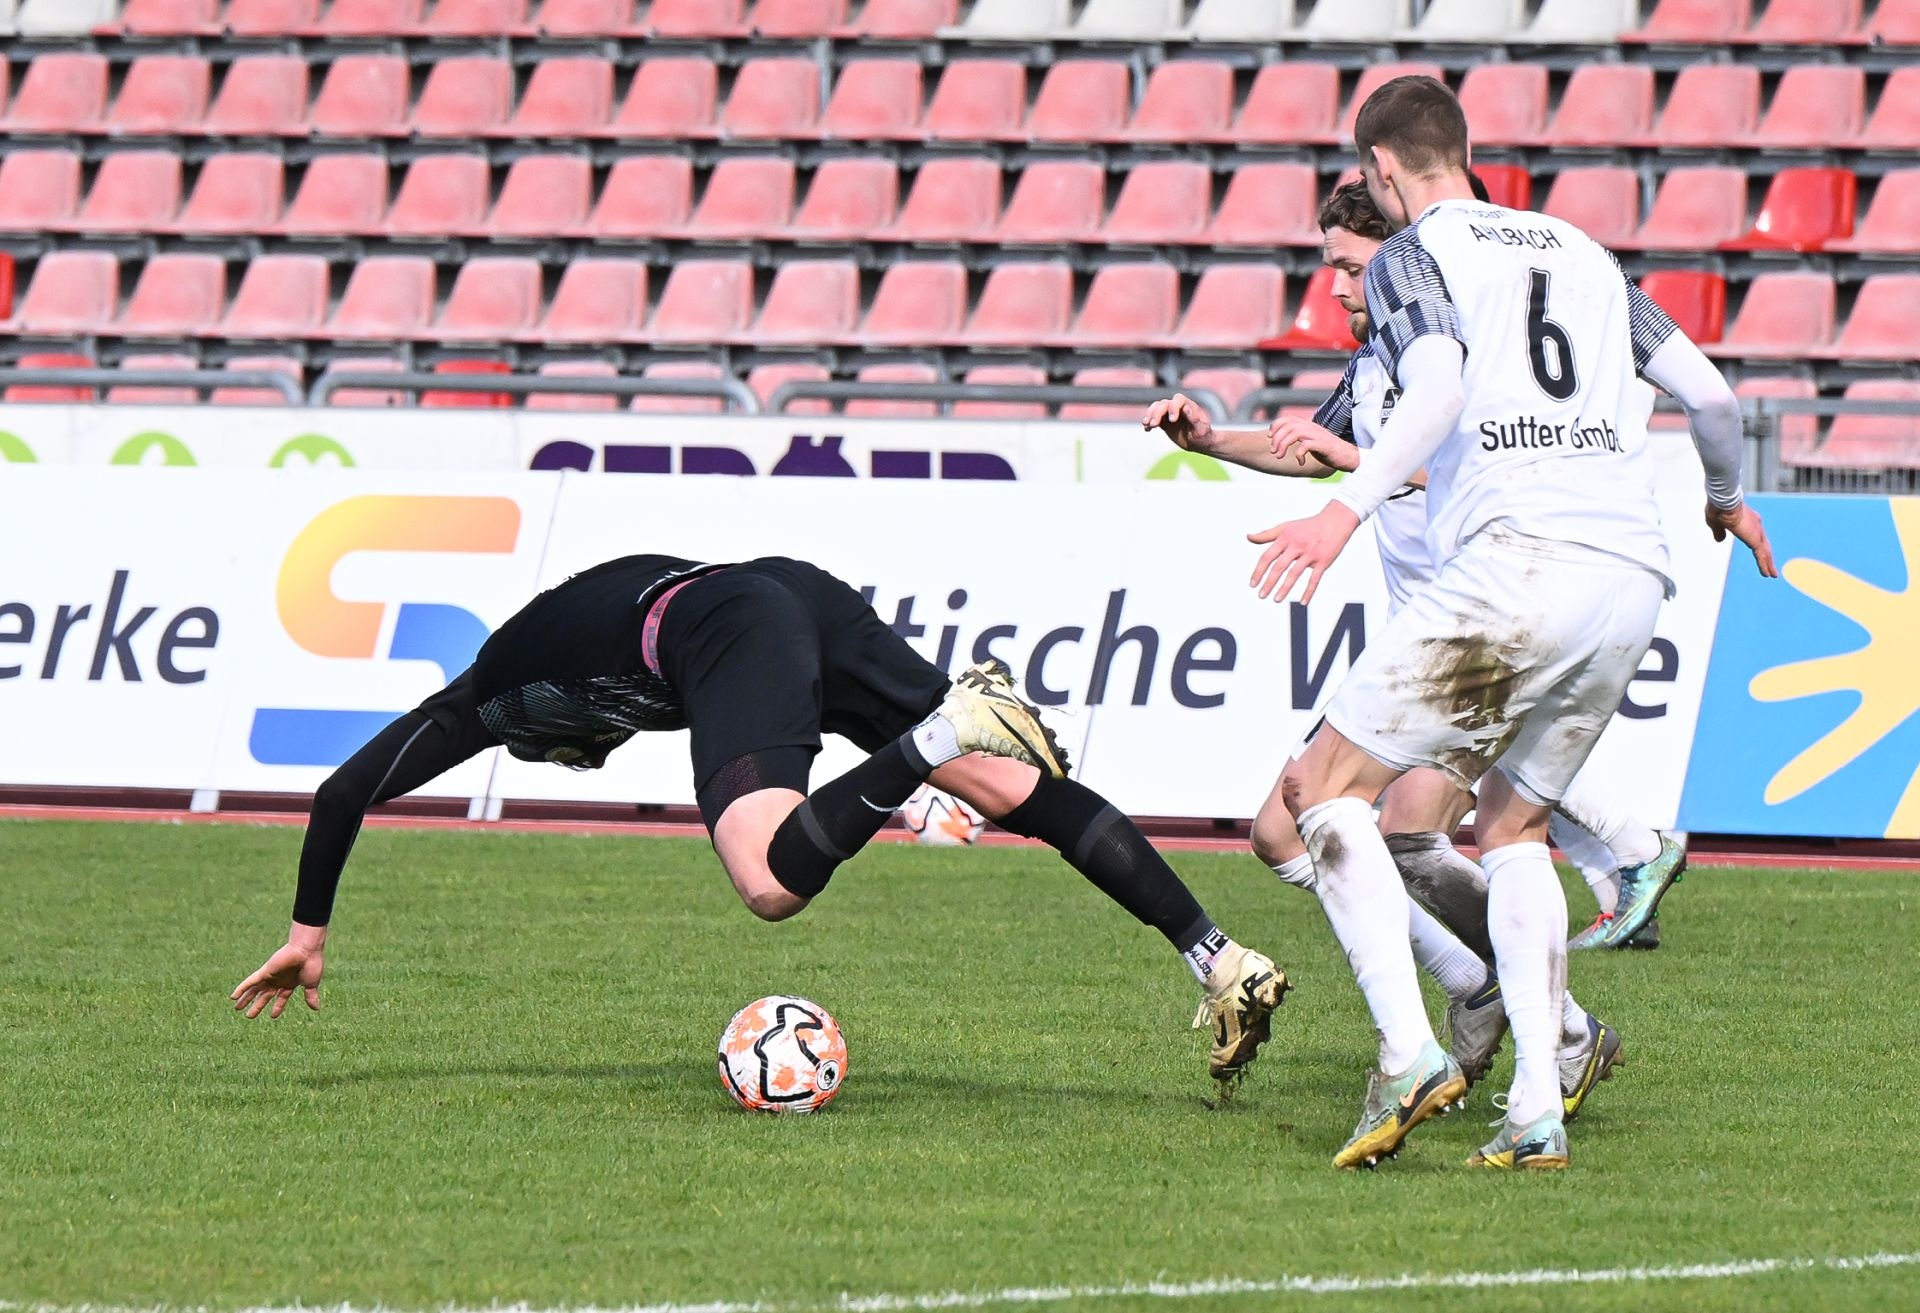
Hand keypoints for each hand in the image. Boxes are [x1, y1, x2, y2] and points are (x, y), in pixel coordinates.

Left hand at [232, 922, 327, 1018]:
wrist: (306, 950)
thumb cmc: (311, 964)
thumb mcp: (311, 984)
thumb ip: (310, 996)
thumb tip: (316, 1008)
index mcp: (290, 983)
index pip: (281, 998)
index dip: (277, 1007)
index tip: (272, 1016)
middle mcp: (278, 980)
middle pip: (265, 996)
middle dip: (257, 1006)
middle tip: (249, 1016)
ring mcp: (270, 976)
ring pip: (255, 990)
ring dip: (246, 999)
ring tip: (236, 1009)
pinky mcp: (265, 972)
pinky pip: (250, 982)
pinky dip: (241, 989)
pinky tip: (233, 997)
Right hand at [1142, 393, 1212, 451]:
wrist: (1200, 443)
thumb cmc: (1204, 437)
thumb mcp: (1202, 430)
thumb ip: (1195, 419)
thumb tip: (1186, 408)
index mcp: (1189, 406)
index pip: (1178, 400)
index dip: (1173, 407)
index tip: (1172, 420)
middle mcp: (1178, 407)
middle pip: (1164, 403)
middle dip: (1157, 412)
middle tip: (1153, 424)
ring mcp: (1170, 413)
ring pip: (1156, 408)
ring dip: (1150, 414)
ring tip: (1146, 424)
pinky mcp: (1164, 422)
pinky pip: (1153, 418)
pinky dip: (1148, 422)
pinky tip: (1146, 429)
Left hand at [1247, 502, 1362, 604]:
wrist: (1335, 521)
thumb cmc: (1307, 526)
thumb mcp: (1285, 527)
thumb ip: (1266, 534)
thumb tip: (1248, 537)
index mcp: (1285, 537)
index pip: (1267, 556)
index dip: (1258, 571)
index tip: (1252, 584)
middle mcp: (1297, 545)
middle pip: (1279, 567)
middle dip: (1269, 583)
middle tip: (1261, 595)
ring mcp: (1310, 553)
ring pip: (1294, 574)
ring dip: (1284, 588)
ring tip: (1276, 599)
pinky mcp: (1323, 561)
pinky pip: (1315, 579)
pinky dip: (1309, 591)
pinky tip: (1303, 602)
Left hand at [1266, 416, 1358, 472]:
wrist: (1349, 456)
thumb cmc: (1328, 451)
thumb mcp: (1311, 442)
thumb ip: (1300, 438)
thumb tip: (1283, 442)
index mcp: (1308, 426)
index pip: (1288, 419)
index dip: (1275, 426)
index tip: (1269, 438)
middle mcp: (1312, 428)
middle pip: (1288, 425)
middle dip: (1276, 439)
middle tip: (1274, 452)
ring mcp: (1317, 435)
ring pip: (1294, 433)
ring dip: (1283, 445)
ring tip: (1280, 456)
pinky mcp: (1323, 445)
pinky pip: (1306, 445)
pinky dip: (1298, 454)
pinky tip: (1300, 462)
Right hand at [1706, 500, 1778, 578]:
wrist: (1724, 504)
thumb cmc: (1718, 509)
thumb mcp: (1716, 523)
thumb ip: (1719, 532)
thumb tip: (1719, 540)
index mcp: (1748, 520)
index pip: (1755, 536)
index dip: (1758, 545)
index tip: (1760, 553)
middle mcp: (1756, 525)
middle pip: (1764, 544)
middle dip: (1767, 556)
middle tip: (1771, 567)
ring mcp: (1757, 532)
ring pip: (1765, 551)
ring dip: (1769, 563)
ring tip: (1772, 574)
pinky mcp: (1755, 539)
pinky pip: (1762, 555)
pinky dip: (1765, 565)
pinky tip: (1768, 574)